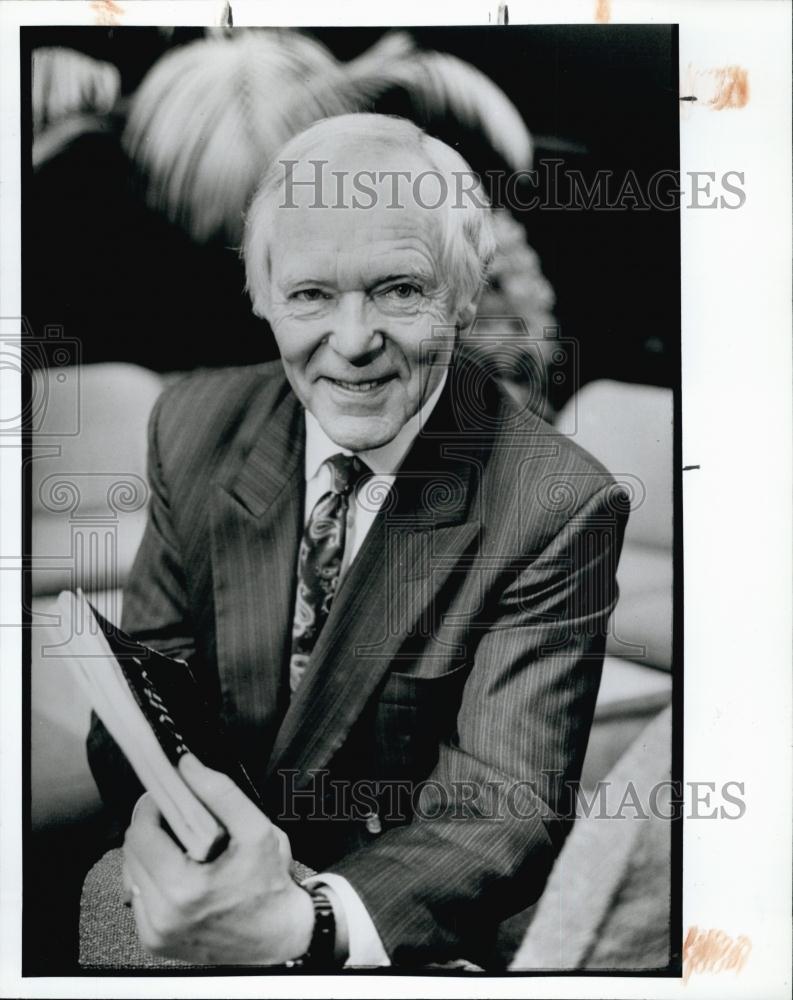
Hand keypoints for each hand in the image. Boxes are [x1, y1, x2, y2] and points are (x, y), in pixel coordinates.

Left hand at [121, 755, 313, 964]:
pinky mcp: (155, 942)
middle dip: (151, 827)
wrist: (280, 938)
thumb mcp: (257, 830)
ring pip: (132, 873)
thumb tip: (186, 765)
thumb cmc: (270, 885)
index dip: (151, 806)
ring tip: (183, 847)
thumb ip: (221, 793)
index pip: (141, 834)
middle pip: (131, 852)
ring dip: (151, 853)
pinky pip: (139, 897)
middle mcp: (162, 915)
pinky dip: (153, 879)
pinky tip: (181, 873)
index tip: (168, 795)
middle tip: (179, 818)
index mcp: (184, 888)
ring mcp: (156, 932)